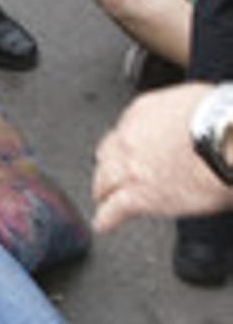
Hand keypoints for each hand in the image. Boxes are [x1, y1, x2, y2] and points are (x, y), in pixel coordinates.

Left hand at [93, 83, 231, 231]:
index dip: (127, 144)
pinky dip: (106, 218)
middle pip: (107, 155)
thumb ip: (182, 113)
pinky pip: (113, 210)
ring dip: (103, 191)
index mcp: (144, 110)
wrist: (228, 140)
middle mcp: (131, 137)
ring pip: (105, 181)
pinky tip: (104, 223)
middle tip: (110, 176)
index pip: (125, 129)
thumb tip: (193, 122)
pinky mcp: (139, 195)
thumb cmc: (221, 118)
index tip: (131, 151)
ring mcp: (131, 167)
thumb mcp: (195, 100)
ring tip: (103, 200)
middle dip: (108, 166)